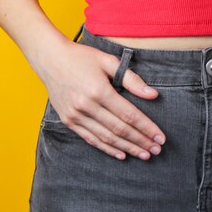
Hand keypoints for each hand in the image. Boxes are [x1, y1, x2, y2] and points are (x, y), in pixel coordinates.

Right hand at [35, 41, 166, 160]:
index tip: (160, 137)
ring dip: (128, 148)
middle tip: (157, 150)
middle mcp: (86, 106)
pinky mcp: (69, 121)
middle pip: (120, 130)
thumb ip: (132, 79)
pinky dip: (107, 149)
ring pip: (107, 138)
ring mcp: (76, 116)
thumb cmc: (82, 57)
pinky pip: (91, 139)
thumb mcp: (109, 61)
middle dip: (141, 141)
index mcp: (99, 91)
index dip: (147, 128)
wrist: (50, 59)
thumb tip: (153, 95)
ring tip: (145, 155)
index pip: (129, 115)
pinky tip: (122, 154)